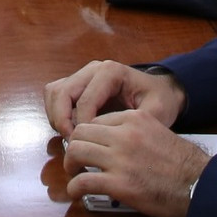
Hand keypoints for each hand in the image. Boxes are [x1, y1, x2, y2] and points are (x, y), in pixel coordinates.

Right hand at [44, 59, 185, 135]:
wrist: (161, 92)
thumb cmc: (160, 100)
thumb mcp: (157, 112)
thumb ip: (136, 123)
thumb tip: (109, 136)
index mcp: (111, 72)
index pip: (85, 100)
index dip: (82, 126)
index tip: (88, 146)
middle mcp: (93, 70)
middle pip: (62, 92)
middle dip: (62, 120)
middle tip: (72, 143)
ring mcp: (83, 75)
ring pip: (54, 92)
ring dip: (56, 116)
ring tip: (70, 138)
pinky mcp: (77, 84)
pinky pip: (56, 95)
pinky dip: (56, 113)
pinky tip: (69, 130)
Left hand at [62, 111, 210, 216]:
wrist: (201, 186)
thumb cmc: (186, 165)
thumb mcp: (160, 133)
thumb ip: (136, 132)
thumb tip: (114, 143)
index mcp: (136, 119)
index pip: (97, 120)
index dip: (89, 135)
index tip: (88, 146)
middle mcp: (125, 135)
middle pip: (81, 132)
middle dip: (74, 146)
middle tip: (77, 160)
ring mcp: (120, 159)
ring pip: (76, 152)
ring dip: (70, 164)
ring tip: (76, 174)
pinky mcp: (118, 184)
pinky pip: (83, 182)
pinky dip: (74, 188)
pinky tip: (77, 193)